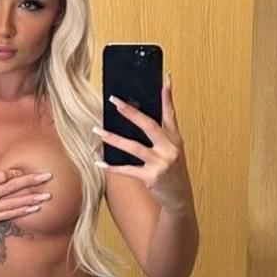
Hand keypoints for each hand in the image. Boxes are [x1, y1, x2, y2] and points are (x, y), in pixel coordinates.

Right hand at [0, 149, 52, 236]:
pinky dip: (23, 211)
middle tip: (47, 177)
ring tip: (47, 195)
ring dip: (32, 198)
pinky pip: (9, 215)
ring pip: (15, 202)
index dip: (15, 173)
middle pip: (13, 187)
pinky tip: (34, 209)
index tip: (24, 172)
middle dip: (31, 181)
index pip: (1, 176)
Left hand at [93, 72, 192, 212]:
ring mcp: (160, 163)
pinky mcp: (151, 178)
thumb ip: (161, 133)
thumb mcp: (172, 149)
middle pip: (148, 125)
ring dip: (112, 137)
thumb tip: (139, 115)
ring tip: (97, 129)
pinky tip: (99, 162)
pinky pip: (127, 169)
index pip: (171, 113)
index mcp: (175, 138)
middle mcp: (170, 148)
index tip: (165, 78)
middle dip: (130, 112)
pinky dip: (112, 167)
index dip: (167, 96)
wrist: (179, 197)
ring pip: (133, 147)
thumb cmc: (172, 170)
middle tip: (114, 100)